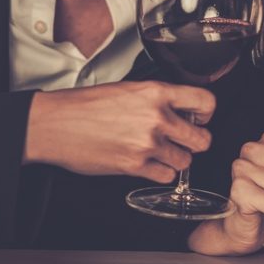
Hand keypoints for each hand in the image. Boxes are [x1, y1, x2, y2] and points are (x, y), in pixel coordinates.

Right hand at [23, 81, 214, 181]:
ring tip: (162, 152)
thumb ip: (158, 98)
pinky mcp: (135, 165)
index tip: (202, 117)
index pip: (205, 101)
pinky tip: (150, 163)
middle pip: (202, 138)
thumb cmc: (86, 105)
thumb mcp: (129, 88)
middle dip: (196, 142)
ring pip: (186, 160)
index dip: (207, 112)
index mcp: (157, 92)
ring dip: (177, 159)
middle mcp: (157, 117)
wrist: (57, 124)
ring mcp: (147, 143)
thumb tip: (181, 107)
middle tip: (186, 140)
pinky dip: (161, 172)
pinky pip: (166, 175)